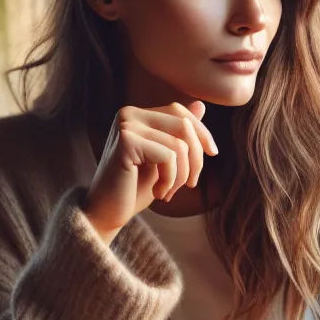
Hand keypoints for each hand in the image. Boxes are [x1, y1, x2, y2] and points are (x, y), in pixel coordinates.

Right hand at [81, 101, 218, 242]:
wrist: (105, 213)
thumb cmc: (134, 189)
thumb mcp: (165, 159)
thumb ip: (178, 132)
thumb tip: (201, 105)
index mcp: (137, 115)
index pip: (181, 112)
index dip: (202, 133)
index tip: (213, 154)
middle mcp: (129, 113)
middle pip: (184, 125)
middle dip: (196, 158)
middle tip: (189, 185)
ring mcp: (126, 125)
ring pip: (179, 144)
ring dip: (181, 175)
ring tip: (168, 193)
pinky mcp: (126, 140)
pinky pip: (168, 156)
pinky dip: (170, 180)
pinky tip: (158, 193)